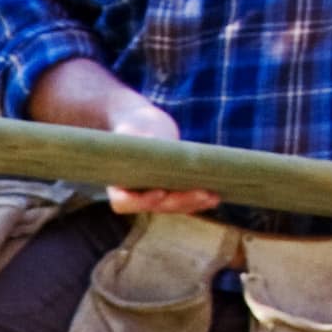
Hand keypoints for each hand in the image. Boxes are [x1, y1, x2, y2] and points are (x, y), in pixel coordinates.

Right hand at [26, 60, 217, 215]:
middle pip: (155, 206)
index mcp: (117, 183)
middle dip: (180, 201)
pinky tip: (214, 196)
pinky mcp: (167, 192)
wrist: (140, 124)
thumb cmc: (133, 125)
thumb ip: (141, 139)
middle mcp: (134, 195)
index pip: (124, 201)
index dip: (142, 201)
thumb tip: (156, 142)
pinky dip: (197, 201)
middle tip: (202, 193)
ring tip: (214, 196)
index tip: (160, 192)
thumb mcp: (133, 129)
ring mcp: (152, 196)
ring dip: (193, 204)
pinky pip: (181, 202)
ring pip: (171, 207)